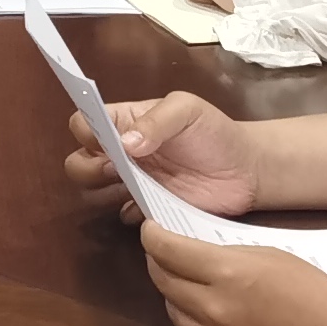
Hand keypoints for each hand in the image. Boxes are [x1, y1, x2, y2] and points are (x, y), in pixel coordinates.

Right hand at [63, 90, 258, 220]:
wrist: (247, 170)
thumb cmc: (214, 131)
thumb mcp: (187, 111)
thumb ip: (156, 122)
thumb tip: (125, 144)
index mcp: (126, 121)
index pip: (85, 122)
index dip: (86, 131)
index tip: (103, 141)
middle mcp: (123, 152)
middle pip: (79, 160)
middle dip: (86, 166)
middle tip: (115, 169)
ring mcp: (135, 182)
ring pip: (94, 190)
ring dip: (101, 192)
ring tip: (131, 187)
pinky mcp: (150, 208)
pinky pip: (125, 214)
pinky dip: (129, 214)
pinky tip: (147, 209)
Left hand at [141, 228, 326, 325]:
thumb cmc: (322, 298)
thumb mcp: (275, 258)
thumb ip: (229, 256)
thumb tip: (194, 253)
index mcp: (228, 275)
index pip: (166, 251)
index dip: (152, 237)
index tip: (149, 230)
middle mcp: (215, 312)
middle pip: (163, 282)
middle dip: (159, 264)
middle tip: (164, 254)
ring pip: (175, 314)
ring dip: (177, 297)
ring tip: (192, 286)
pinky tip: (217, 318)